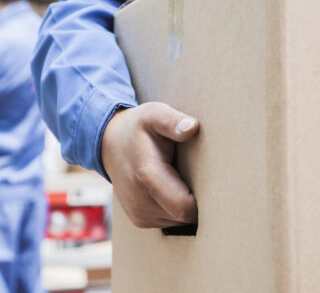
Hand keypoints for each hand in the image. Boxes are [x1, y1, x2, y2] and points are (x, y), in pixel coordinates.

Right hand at [101, 102, 198, 227]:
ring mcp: (139, 213)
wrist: (110, 143)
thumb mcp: (154, 114)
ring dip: (187, 205)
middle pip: (185, 217)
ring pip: (178, 221)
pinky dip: (176, 208)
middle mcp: (140, 201)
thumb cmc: (137, 127)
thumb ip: (172, 121)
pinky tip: (175, 187)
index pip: (184, 207)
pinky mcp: (140, 219)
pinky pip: (169, 221)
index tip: (216, 183)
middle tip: (205, 177)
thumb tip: (192, 127)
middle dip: (199, 202)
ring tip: (186, 179)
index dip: (205, 200)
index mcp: (147, 175)